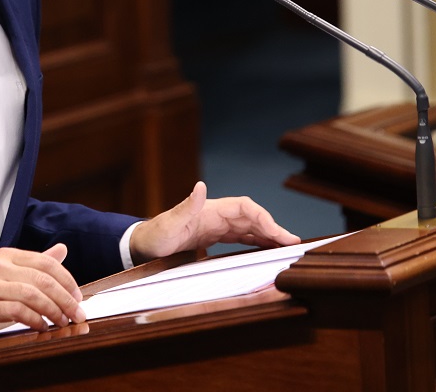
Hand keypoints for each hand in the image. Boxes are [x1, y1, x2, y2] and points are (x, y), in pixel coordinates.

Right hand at [0, 243, 85, 336]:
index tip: (78, 296)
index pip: (45, 262)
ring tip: (62, 321)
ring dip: (53, 310)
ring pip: (31, 294)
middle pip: (42, 279)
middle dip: (65, 298)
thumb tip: (62, 250)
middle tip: (77, 314)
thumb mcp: (8, 271)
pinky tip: (41, 327)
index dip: (67, 280)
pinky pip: (16, 311)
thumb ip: (35, 262)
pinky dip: (34, 319)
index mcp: (8, 255)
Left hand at [130, 181, 299, 263]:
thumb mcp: (168, 225)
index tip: (277, 233)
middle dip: (273, 229)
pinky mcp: (215, 237)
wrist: (143, 246)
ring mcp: (217, 226)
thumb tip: (200, 186)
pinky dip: (257, 242)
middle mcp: (217, 215)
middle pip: (252, 218)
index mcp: (210, 210)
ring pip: (250, 228)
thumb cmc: (154, 236)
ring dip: (269, 236)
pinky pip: (242, 237)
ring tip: (287, 247)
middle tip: (293, 244)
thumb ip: (185, 207)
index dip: (263, 218)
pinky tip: (268, 250)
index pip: (245, 208)